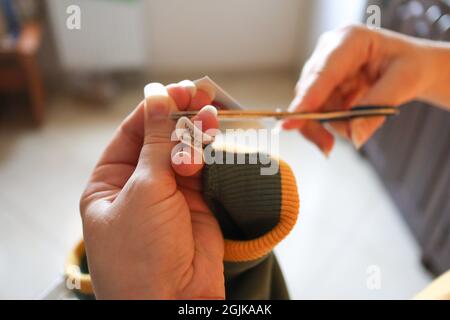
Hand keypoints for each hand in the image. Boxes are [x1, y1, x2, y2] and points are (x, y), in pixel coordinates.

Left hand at [80, 81, 224, 298]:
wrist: (173, 301)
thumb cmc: (141, 250)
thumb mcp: (143, 190)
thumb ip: (156, 142)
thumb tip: (157, 97)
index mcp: (110, 182)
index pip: (132, 133)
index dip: (153, 108)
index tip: (175, 89)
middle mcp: (139, 185)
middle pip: (159, 138)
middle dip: (178, 115)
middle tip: (199, 92)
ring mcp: (170, 194)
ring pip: (184, 151)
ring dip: (196, 131)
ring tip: (210, 113)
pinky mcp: (197, 202)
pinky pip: (204, 168)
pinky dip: (210, 151)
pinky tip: (214, 134)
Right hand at [283, 24, 449, 154]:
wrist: (411, 67)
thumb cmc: (410, 65)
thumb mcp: (404, 84)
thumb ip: (376, 110)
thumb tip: (354, 137)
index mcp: (350, 40)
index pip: (322, 73)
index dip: (306, 100)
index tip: (290, 122)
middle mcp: (329, 52)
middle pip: (308, 93)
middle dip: (316, 123)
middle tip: (327, 147)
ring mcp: (323, 69)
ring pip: (310, 106)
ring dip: (329, 125)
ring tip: (357, 128)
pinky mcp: (322, 85)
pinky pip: (317, 111)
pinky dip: (332, 123)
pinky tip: (352, 120)